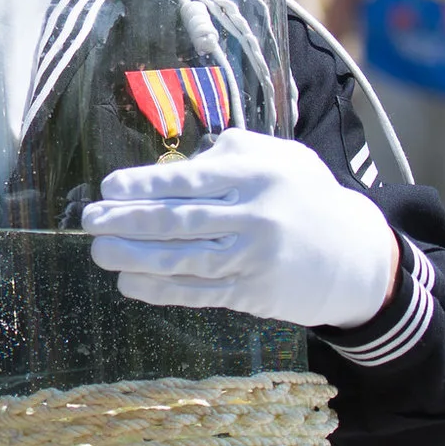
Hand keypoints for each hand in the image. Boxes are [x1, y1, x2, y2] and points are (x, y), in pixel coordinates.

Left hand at [84, 127, 399, 329]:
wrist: (355, 257)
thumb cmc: (306, 197)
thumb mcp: (282, 158)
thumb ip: (231, 151)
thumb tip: (176, 162)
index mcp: (257, 175)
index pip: (190, 180)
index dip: (144, 184)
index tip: (110, 186)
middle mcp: (254, 216)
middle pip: (178, 220)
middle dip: (126, 220)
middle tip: (88, 219)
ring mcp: (253, 258)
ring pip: (182, 259)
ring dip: (134, 257)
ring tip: (99, 251)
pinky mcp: (252, 294)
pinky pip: (197, 292)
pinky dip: (160, 289)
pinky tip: (129, 283)